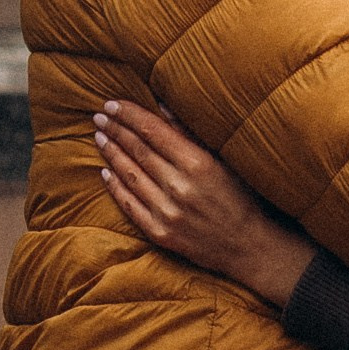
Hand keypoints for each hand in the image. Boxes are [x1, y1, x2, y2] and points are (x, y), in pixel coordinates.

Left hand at [94, 102, 313, 311]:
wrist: (249, 246)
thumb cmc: (242, 196)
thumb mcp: (223, 159)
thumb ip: (191, 133)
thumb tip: (161, 107)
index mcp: (197, 163)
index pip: (153, 131)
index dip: (129, 115)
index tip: (112, 104)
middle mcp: (179, 187)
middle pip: (138, 151)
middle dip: (115, 130)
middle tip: (99, 116)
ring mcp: (167, 212)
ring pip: (129, 175)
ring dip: (111, 154)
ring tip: (100, 137)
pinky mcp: (160, 233)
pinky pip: (130, 205)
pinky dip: (115, 187)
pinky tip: (105, 171)